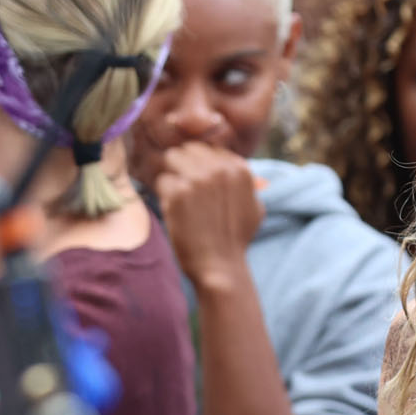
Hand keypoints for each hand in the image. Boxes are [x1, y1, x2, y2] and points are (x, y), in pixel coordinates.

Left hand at [154, 143, 263, 292]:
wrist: (220, 266)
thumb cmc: (236, 238)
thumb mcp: (254, 207)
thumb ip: (247, 183)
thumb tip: (234, 167)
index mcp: (240, 169)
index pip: (209, 148)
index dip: (201, 165)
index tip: (200, 185)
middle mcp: (220, 169)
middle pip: (188, 150)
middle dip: (184, 167)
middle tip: (187, 192)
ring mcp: (198, 180)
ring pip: (171, 160)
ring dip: (173, 178)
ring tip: (182, 201)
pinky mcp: (178, 193)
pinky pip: (162, 181)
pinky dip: (165, 196)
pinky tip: (177, 213)